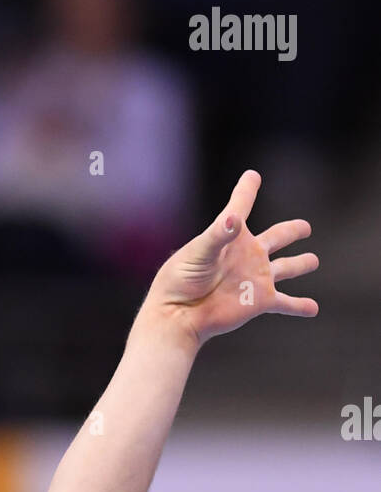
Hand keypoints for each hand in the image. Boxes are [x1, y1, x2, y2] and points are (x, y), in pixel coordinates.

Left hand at [146, 170, 318, 347]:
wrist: (179, 314)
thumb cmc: (181, 280)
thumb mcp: (199, 252)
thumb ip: (218, 234)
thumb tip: (234, 218)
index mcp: (232, 236)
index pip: (241, 206)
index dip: (247, 190)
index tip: (252, 176)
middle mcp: (248, 255)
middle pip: (277, 237)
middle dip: (291, 231)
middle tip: (305, 227)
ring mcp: (256, 278)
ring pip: (286, 268)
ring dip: (300, 264)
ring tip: (313, 260)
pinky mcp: (260, 301)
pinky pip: (286, 303)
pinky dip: (300, 306)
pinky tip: (313, 309)